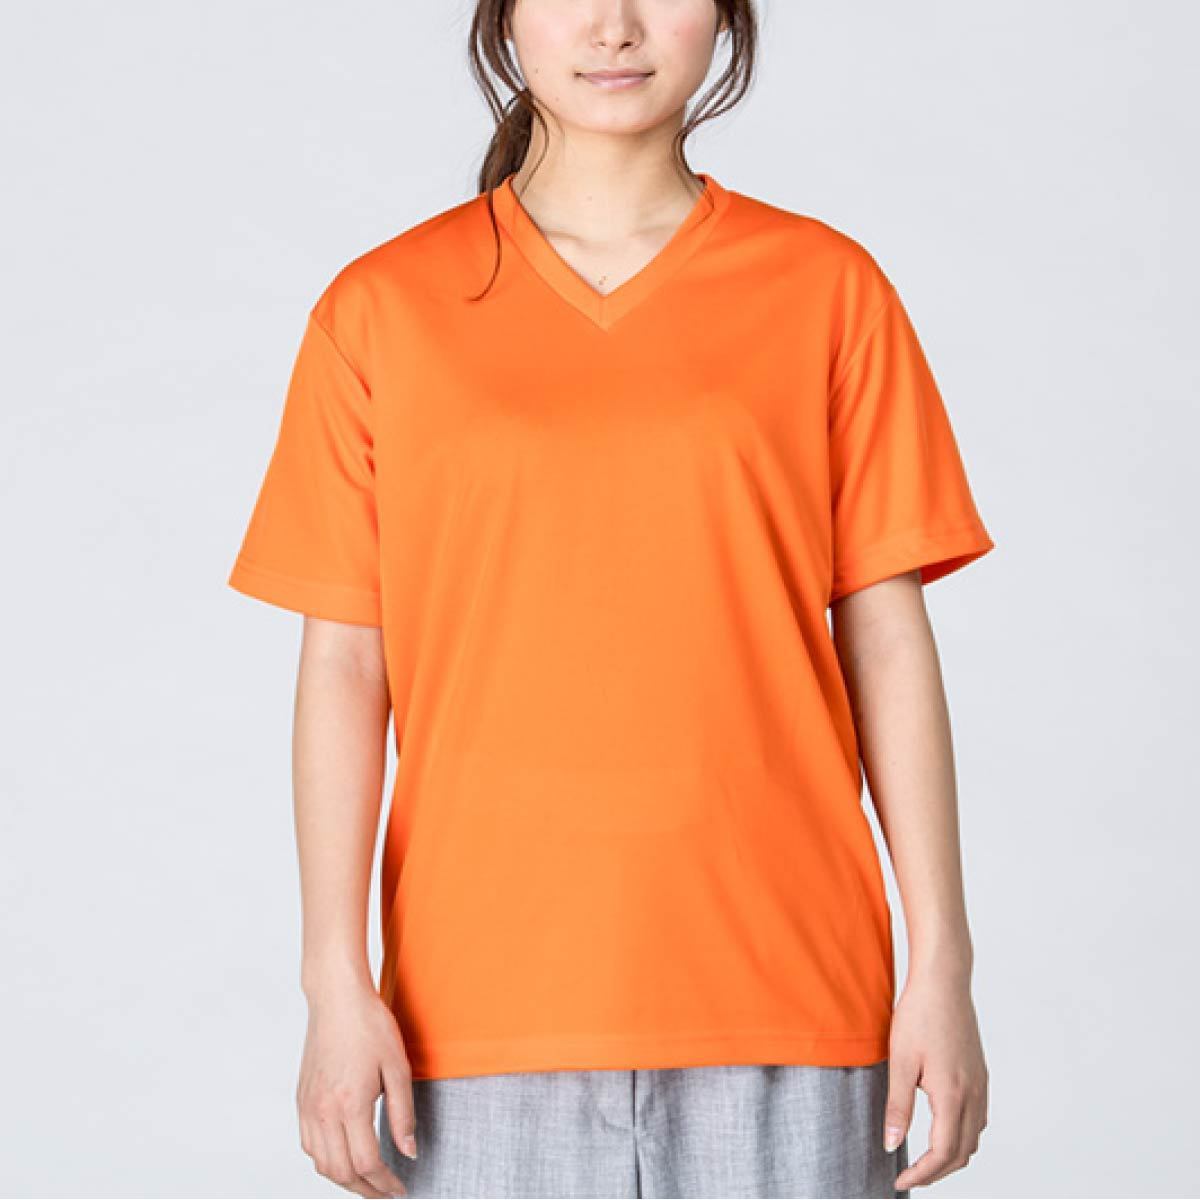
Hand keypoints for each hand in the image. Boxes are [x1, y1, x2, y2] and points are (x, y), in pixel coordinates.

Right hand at [297, 977, 416, 1196]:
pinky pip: (309, 1145)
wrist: (337, 999)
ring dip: (344, 1179)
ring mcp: (308, 1107)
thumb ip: (403, 1113)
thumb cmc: (369, 1025)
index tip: (400, 1189)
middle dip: (366, 1190)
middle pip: (341, 1171)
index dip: (385, 1183)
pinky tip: (343, 1157)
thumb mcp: (398, 1067)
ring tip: (368, 1181)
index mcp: (350, 1104)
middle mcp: (323, 1111)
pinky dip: (326, 1161)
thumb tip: (409, 1151)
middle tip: (386, 1192)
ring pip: (321, 1163)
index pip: (367, 1163)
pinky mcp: (302, 1100)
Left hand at [885, 966, 988, 1189]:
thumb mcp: (900, 1061)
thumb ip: (897, 1106)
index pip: (943, 1153)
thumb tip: (891, 1144)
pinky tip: (942, 1128)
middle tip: (909, 1175)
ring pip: (974, 1138)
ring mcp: (980, 1085)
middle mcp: (973, 1095)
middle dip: (937, 1171)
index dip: (922, 1173)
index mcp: (952, 1095)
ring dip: (952, 1156)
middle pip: (962, 1152)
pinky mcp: (980, 1074)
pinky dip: (962, 1135)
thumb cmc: (919, 1015)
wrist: (944, 982)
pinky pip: (977, 1119)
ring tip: (923, 1158)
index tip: (900, 1180)